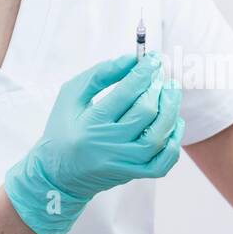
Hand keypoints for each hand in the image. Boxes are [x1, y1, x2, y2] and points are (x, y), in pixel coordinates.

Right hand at [5, 51, 184, 233]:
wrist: (57, 175)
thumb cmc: (63, 129)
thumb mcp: (70, 96)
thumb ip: (99, 75)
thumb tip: (132, 59)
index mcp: (89, 124)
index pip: (125, 93)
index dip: (144, 72)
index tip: (154, 58)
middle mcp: (107, 146)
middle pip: (145, 113)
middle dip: (158, 88)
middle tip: (161, 74)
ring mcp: (122, 163)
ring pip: (158, 137)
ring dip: (171, 110)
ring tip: (171, 91)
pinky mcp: (132, 175)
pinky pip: (162, 163)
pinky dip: (174, 142)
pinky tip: (174, 123)